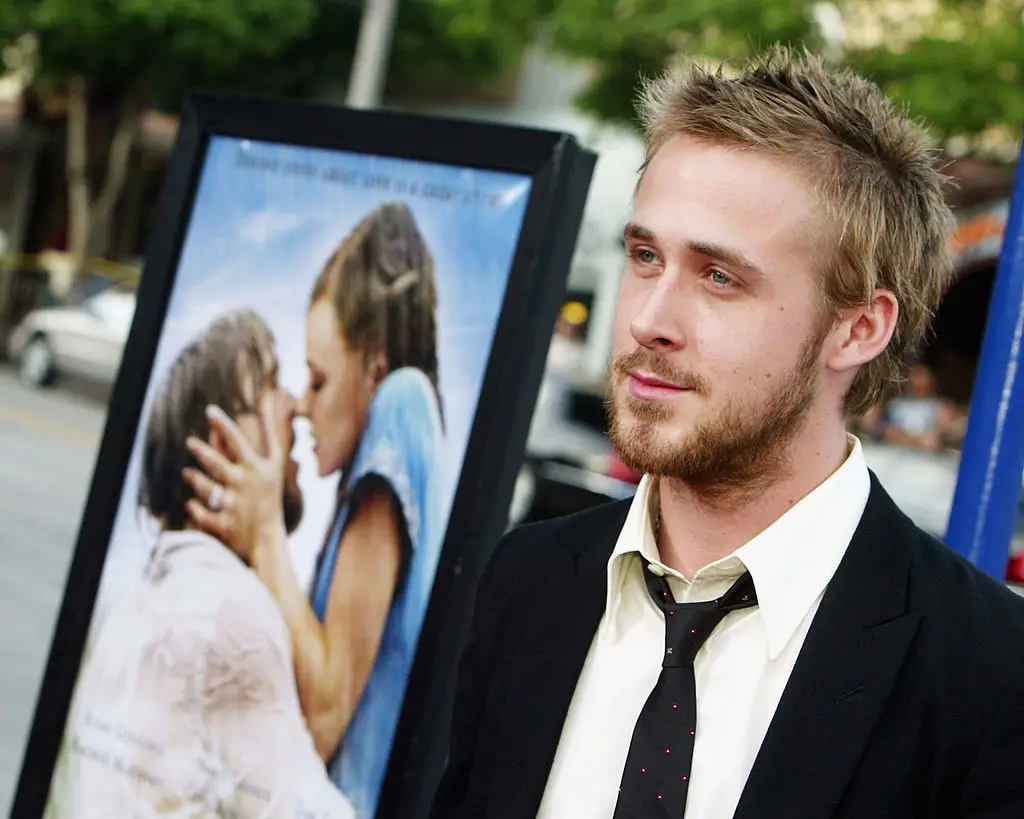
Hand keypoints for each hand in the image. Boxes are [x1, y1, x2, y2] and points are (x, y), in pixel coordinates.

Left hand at [183, 392, 286, 562]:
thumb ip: (269, 432)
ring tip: (188, 473)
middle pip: (216, 462)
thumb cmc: (270, 495)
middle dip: (201, 450)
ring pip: (205, 487)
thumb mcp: (275, 463)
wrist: (268, 538)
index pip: (237, 441)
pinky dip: (194, 509)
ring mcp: (232, 505)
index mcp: (256, 468)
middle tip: (190, 442)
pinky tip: (190, 503)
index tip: (210, 410)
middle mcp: (243, 484)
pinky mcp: (223, 524)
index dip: (223, 424)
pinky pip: (201, 514)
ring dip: (194, 479)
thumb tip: (268, 401)